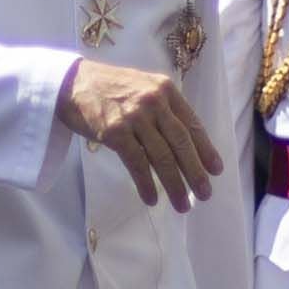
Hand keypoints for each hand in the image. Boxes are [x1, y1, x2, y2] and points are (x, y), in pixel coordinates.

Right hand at [62, 57, 219, 209]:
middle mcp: (153, 101)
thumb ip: (164, 108)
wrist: (72, 83)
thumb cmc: (110, 88)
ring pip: (161, 156)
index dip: (205, 149)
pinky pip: (136, 163)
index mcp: (166, 89)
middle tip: (205, 194)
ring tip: (182, 205)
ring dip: (174, 184)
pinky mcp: (114, 132)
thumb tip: (185, 143)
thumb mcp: (144, 87)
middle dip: (195, 171)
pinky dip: (146, 184)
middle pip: (181, 142)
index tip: (216, 170)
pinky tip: (152, 198)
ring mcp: (134, 117)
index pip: (191, 124)